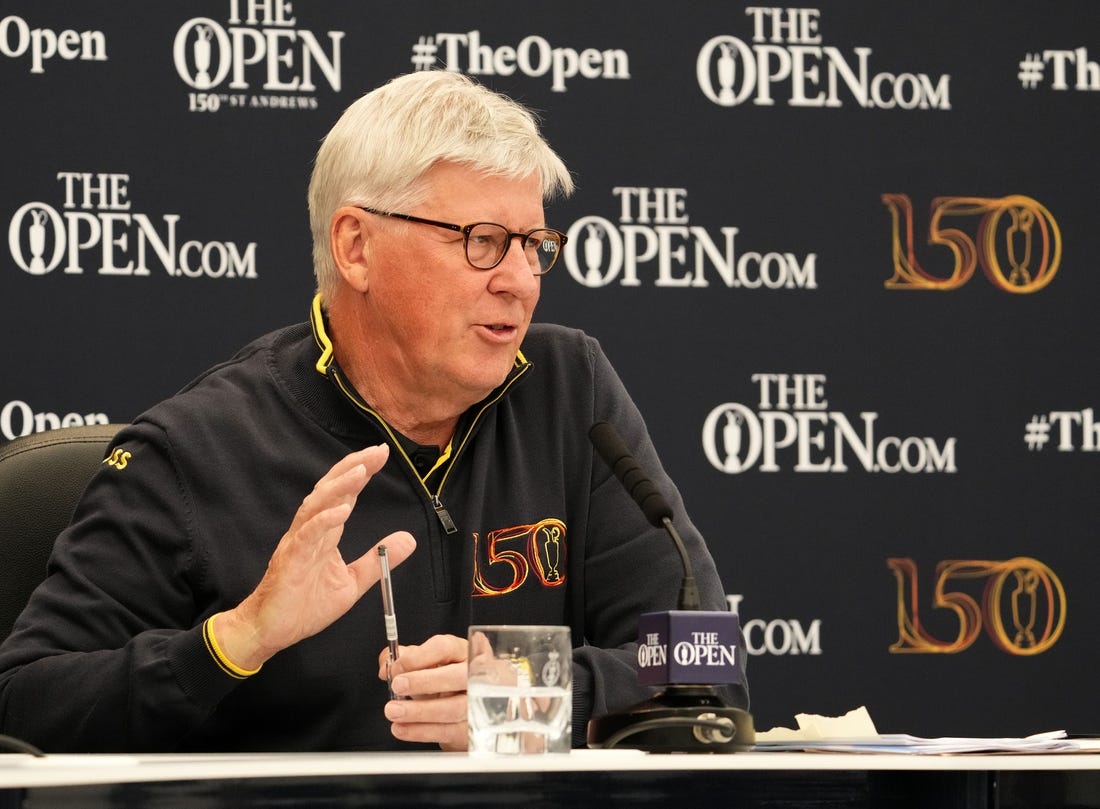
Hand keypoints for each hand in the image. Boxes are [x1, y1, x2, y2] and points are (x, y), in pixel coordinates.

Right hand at [214, 445, 415, 669]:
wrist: (272, 631)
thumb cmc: (305, 605)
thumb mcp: (352, 582)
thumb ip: (377, 558)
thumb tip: (409, 539)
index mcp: (325, 533)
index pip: (345, 494)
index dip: (362, 472)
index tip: (381, 453)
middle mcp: (310, 531)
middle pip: (330, 489)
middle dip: (353, 467)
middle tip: (377, 451)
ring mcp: (298, 543)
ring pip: (316, 505)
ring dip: (339, 487)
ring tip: (360, 471)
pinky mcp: (290, 561)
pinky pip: (306, 536)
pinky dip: (323, 521)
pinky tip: (341, 511)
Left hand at [380, 634, 468, 750]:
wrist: (465, 707)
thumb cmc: (445, 680)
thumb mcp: (427, 664)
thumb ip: (405, 659)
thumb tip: (386, 666)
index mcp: (464, 651)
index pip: (445, 647)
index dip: (419, 656)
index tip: (396, 667)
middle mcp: (477, 674)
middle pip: (458, 676)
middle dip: (425, 681)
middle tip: (398, 686)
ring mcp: (481, 702)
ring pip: (454, 708)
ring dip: (420, 711)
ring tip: (394, 711)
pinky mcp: (474, 727)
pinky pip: (448, 731)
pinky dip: (422, 731)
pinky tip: (402, 728)